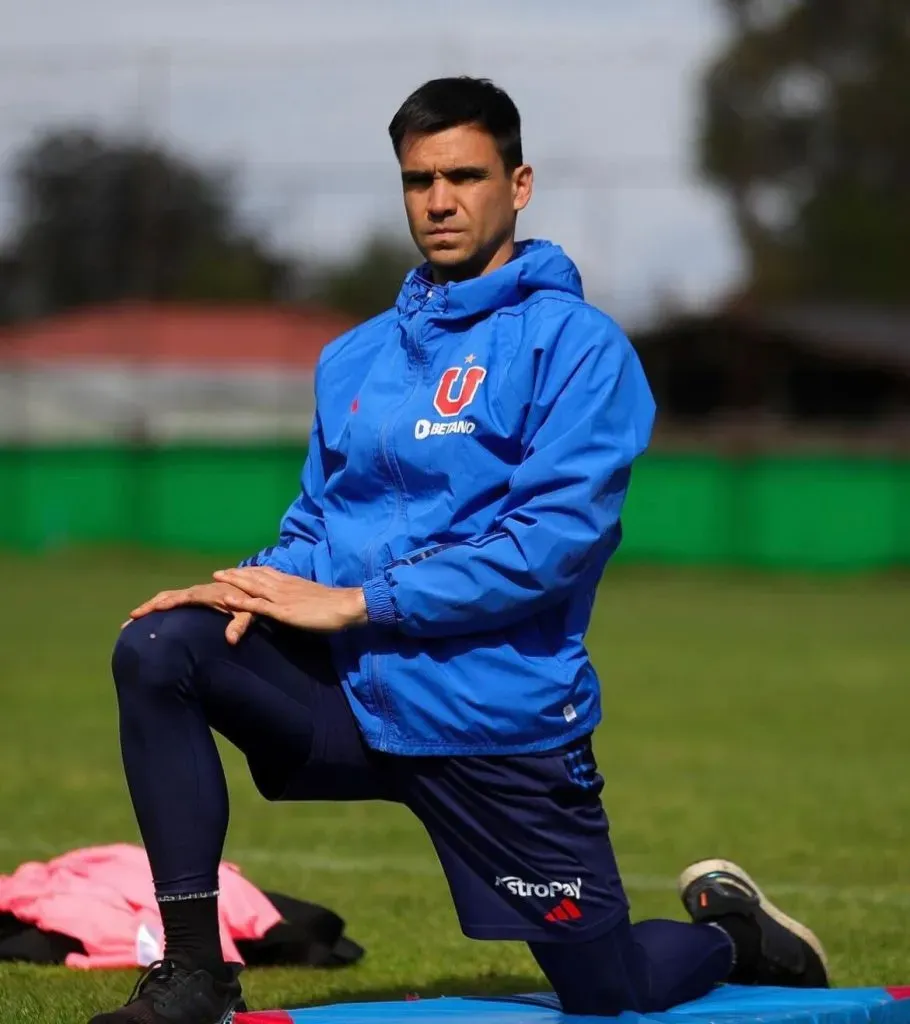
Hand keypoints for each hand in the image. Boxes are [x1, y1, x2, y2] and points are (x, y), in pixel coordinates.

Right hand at [123, 582, 254, 644]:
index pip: (179, 598)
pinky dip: (161, 604)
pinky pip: (175, 599)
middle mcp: (197, 591)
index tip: (143, 613)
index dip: (162, 605)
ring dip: (151, 605)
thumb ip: (240, 624)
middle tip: (129, 619)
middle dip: (148, 606)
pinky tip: (153, 615)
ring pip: (169, 596)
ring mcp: (196, 593)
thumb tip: (230, 640)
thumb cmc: (251, 601)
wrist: (254, 586)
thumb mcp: (249, 614)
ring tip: (133, 619)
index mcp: (205, 594)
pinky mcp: (197, 596)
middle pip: (167, 596)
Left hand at [212, 566, 367, 632]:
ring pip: (253, 586)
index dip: (250, 570)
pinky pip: (258, 605)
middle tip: (219, 571)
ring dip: (234, 581)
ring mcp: (282, 597)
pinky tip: (227, 598)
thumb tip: (296, 599)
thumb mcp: (312, 596)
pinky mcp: (283, 611)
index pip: (266, 572)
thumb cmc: (334, 605)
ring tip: (217, 576)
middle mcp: (284, 585)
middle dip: (236, 573)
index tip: (236, 569)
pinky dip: (241, 601)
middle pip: (255, 576)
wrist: (346, 605)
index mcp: (292, 582)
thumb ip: (300, 596)